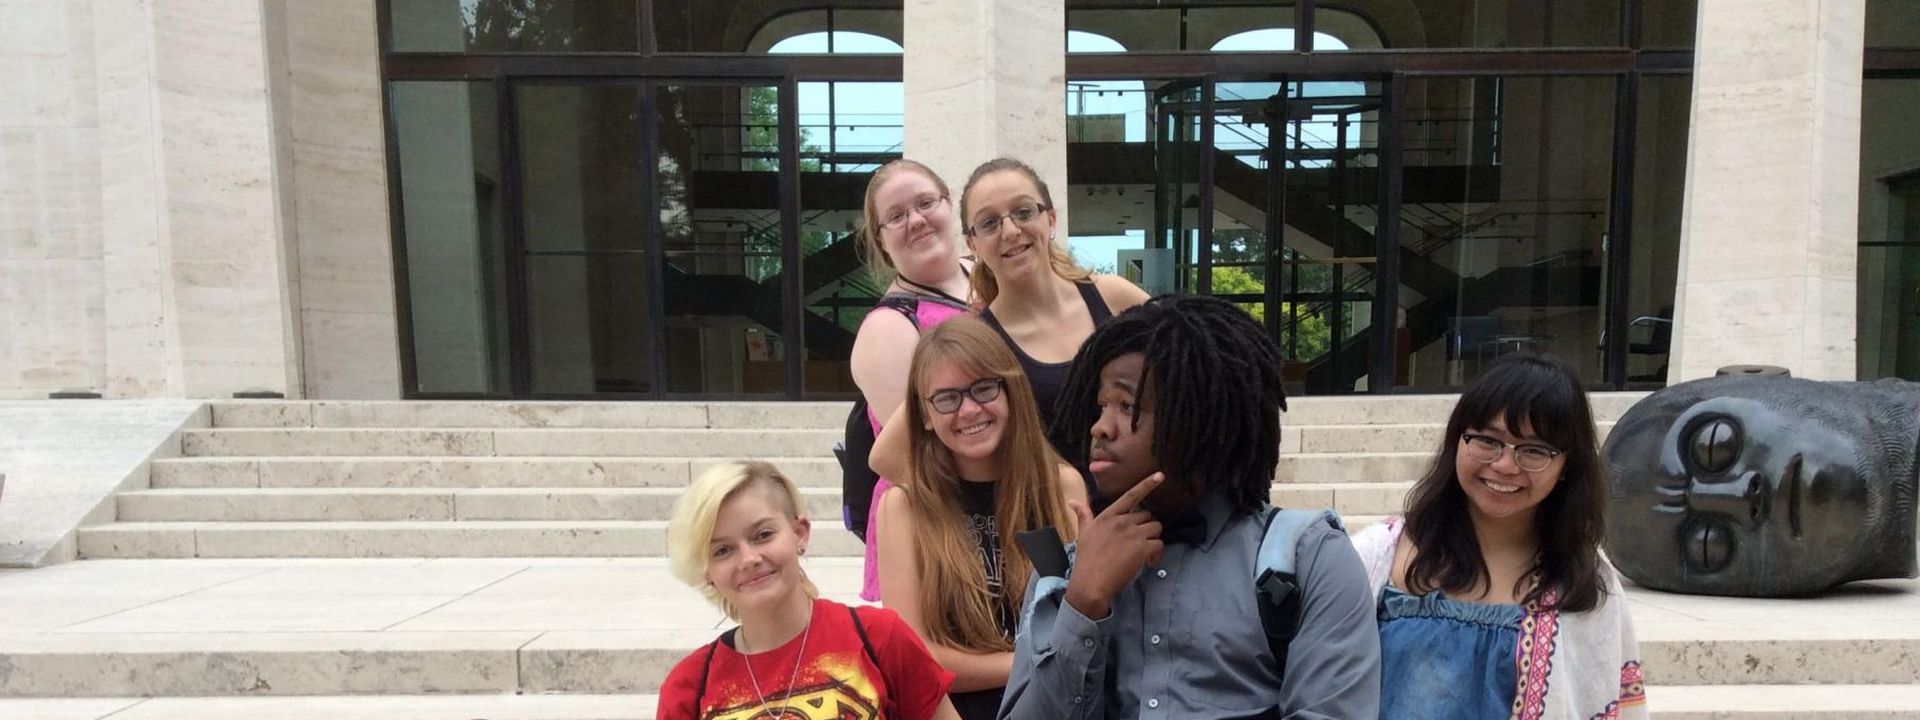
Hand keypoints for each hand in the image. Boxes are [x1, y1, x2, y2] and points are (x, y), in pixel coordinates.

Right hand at [1063, 473, 1164, 619]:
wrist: (1090, 583)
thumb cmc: (1086, 560)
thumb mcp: (1082, 533)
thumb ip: (1083, 515)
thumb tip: (1072, 502)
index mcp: (1108, 516)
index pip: (1130, 496)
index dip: (1146, 484)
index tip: (1160, 475)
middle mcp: (1122, 521)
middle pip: (1147, 515)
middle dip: (1146, 527)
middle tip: (1140, 542)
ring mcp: (1133, 534)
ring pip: (1156, 528)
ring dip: (1154, 539)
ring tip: (1145, 553)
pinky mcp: (1142, 548)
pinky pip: (1159, 544)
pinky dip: (1157, 554)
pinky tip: (1149, 563)